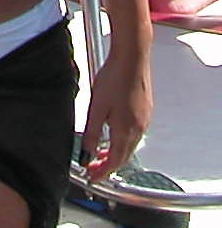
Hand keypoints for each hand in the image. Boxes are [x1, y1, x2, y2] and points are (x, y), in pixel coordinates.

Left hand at [79, 49, 151, 180]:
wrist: (132, 56)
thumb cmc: (115, 77)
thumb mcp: (97, 107)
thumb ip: (93, 133)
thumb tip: (87, 154)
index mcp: (127, 130)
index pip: (115, 161)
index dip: (102, 172)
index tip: (92, 177)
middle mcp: (139, 128)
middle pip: (124, 155)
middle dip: (108, 164)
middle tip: (93, 167)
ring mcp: (144, 118)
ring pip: (130, 144)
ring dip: (116, 152)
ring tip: (100, 152)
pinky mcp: (145, 108)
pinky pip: (134, 131)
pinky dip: (123, 139)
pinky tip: (113, 131)